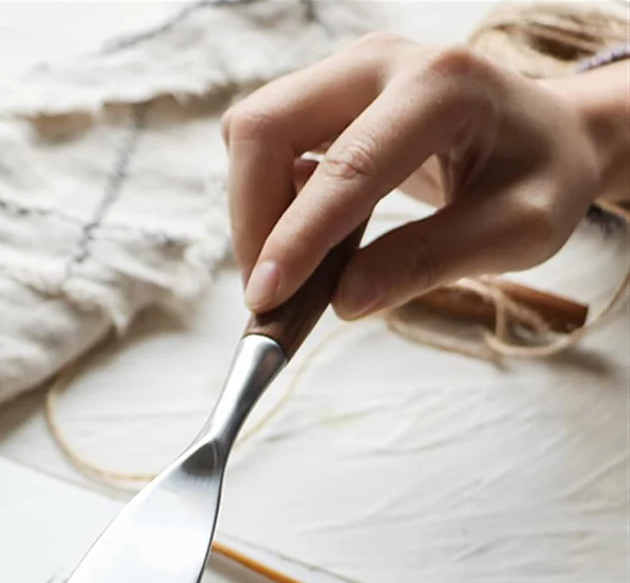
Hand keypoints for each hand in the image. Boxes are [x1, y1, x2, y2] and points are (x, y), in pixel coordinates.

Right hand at [223, 32, 618, 319]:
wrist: (549, 134)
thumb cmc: (542, 178)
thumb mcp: (518, 231)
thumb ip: (430, 262)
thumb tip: (343, 301)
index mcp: (442, 87)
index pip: (347, 166)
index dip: (297, 236)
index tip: (265, 297)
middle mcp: (382, 62)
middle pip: (267, 126)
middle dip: (252, 218)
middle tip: (270, 293)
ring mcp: (346, 72)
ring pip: (252, 134)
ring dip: (252, 212)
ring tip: (290, 270)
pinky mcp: (325, 94)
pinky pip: (264, 143)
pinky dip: (263, 200)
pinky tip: (302, 235)